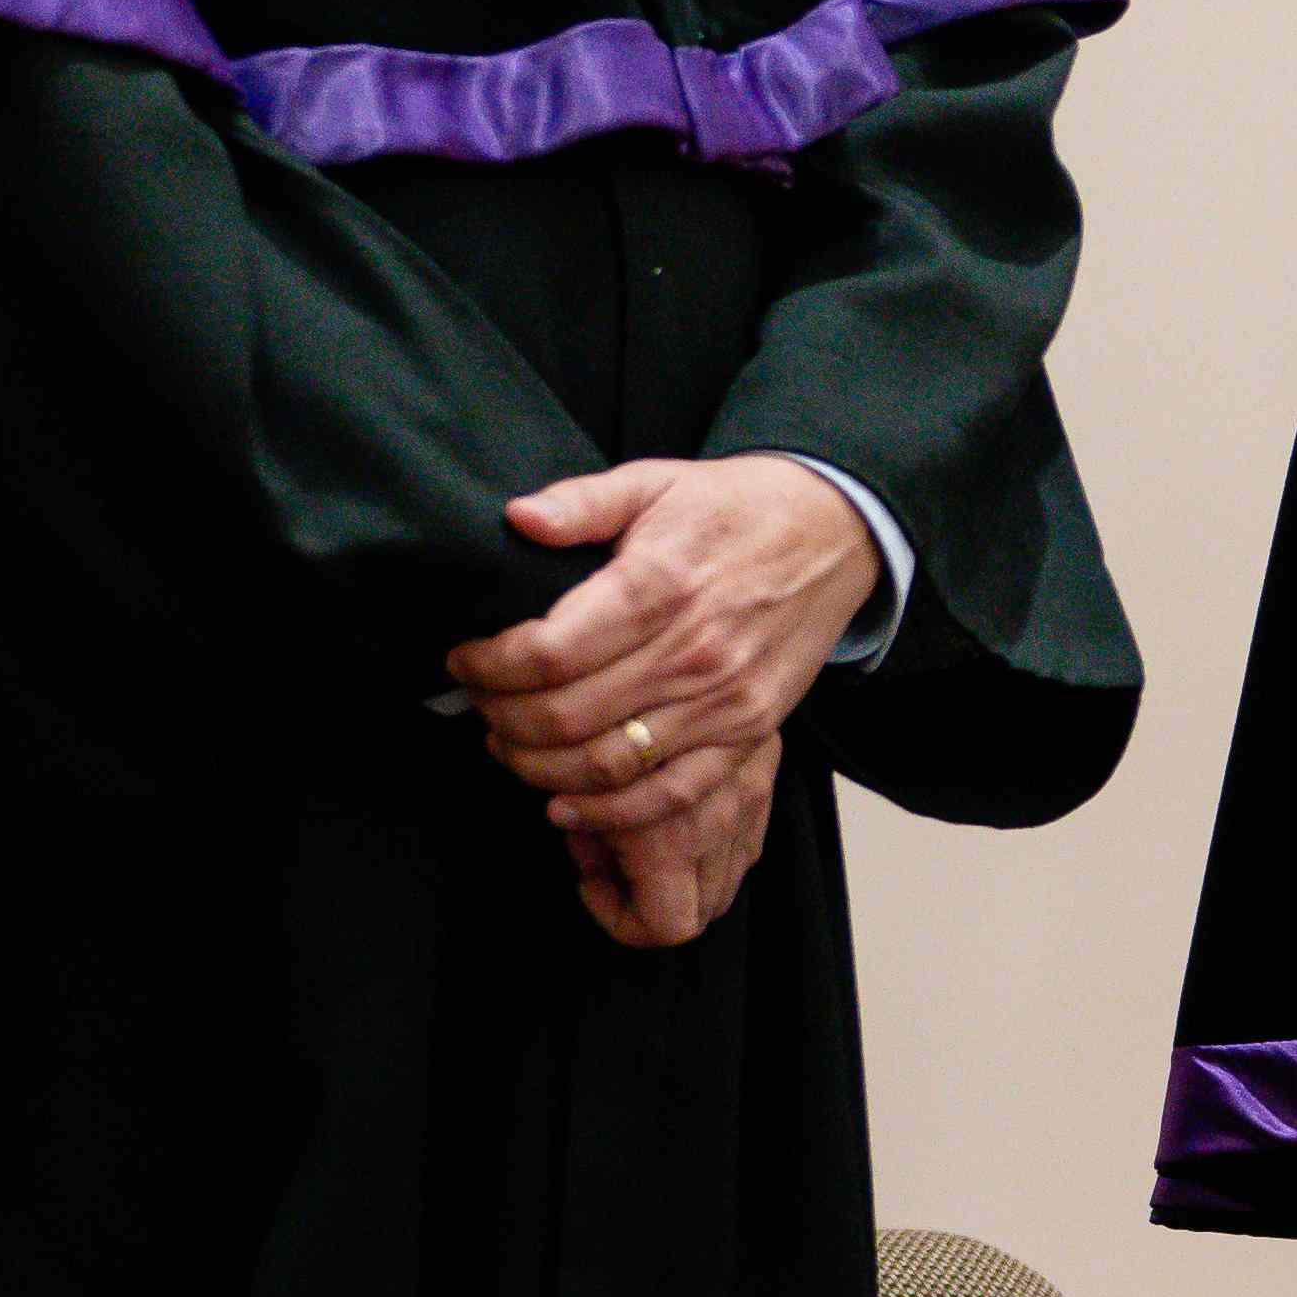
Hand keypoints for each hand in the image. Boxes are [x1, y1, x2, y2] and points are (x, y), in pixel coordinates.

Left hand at [450, 455, 873, 944]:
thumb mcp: (652, 481)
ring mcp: (722, 701)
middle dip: (503, 720)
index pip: (548, 653)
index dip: (489, 667)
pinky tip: (564, 805)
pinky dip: (611, 815)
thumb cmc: (732, 507)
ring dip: (540, 770)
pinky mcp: (748, 732)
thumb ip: (580, 503)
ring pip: (607, 765)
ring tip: (509, 747)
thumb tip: (516, 518)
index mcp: (657, 585)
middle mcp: (690, 652)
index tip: (464, 661)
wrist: (832, 532)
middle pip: (566, 718)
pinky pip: (672, 795)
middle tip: (479, 707)